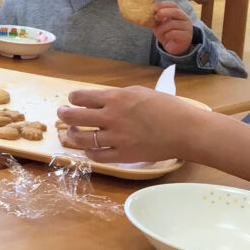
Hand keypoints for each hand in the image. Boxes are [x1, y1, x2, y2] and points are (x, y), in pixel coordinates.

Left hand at [56, 86, 206, 162]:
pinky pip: (97, 157)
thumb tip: (99, 99)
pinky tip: (89, 149)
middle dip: (63, 114)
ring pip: (81, 138)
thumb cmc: (166, 107)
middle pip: (73, 116)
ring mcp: (116, 139)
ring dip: (72, 134)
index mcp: (115, 98)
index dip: (72, 98)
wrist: (186, 130)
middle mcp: (111, 118)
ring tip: (72, 131)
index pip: (80, 97)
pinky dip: (89, 152)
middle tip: (63, 113)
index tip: (73, 100)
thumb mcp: (138, 92)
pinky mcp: (124, 156)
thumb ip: (116, 96)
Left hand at [152, 1, 192, 55]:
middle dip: (163, 13)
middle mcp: (185, 19)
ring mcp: (187, 27)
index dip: (163, 5)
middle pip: (175, 11)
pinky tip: (166, 37)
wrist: (174, 47)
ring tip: (160, 32)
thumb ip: (156, 17)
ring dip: (162, 28)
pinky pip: (174, 33)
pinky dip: (167, 35)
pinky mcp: (186, 36)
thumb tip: (148, 11)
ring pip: (172, 23)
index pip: (173, 4)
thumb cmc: (167, 33)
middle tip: (156, 18)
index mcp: (179, 13)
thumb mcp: (159, 24)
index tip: (154, 8)